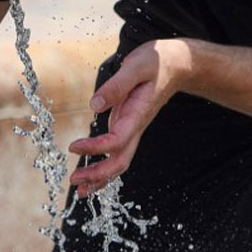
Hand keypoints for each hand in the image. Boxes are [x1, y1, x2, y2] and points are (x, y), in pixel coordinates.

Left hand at [68, 39, 191, 196]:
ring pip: (120, 161)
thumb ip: (116, 85)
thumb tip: (94, 105)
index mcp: (138, 114)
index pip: (117, 140)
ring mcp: (133, 129)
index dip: (96, 148)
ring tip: (80, 189)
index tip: (74, 147)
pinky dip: (104, 166)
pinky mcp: (129, 126)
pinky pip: (117, 152)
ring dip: (101, 177)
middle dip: (98, 175)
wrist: (178, 65)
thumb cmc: (158, 62)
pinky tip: (91, 173)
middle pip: (120, 161)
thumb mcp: (137, 66)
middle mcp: (136, 127)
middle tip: (74, 180)